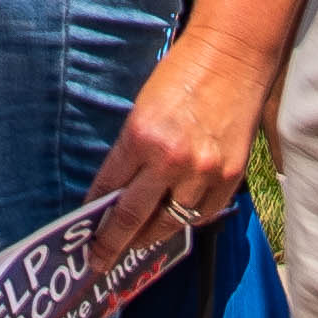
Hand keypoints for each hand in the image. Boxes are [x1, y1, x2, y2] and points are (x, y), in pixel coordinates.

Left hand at [82, 23, 272, 270]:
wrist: (233, 56)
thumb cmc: (182, 74)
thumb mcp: (142, 110)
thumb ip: (132, 152)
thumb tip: (118, 191)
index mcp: (140, 137)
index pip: (107, 189)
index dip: (94, 215)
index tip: (85, 234)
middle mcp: (170, 160)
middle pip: (132, 219)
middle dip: (111, 245)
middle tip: (98, 261)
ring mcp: (203, 172)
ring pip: (169, 224)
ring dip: (150, 237)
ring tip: (137, 243)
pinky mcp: (229, 177)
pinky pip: (202, 215)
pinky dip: (187, 219)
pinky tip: (176, 217)